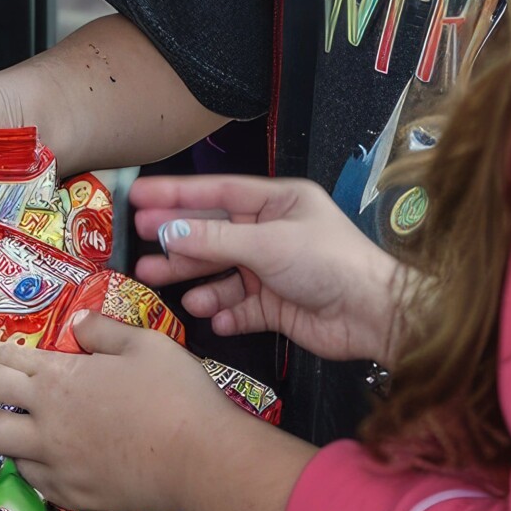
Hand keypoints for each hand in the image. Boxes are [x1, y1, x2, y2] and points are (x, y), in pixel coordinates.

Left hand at [0, 316, 232, 510]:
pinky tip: (37, 457)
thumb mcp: (144, 344)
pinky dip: (28, 463)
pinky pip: (32, 479)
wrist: (199, 459)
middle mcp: (46, 423)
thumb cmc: (175, 394)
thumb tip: (78, 324)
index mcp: (59, 380)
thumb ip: (104, 332)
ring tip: (2, 417)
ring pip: (1, 448)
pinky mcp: (71, 494)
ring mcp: (55, 464)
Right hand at [130, 174, 401, 362]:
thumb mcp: (268, 244)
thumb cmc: (328, 263)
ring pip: (223, 273)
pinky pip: (242, 307)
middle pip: (215, 235)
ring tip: (162, 282)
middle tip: (139, 245)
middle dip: (179, 241)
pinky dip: (227, 313)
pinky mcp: (278, 306)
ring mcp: (275, 271)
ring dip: (197, 280)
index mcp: (279, 203)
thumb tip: (169, 233)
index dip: (178, 194)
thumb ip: (216, 241)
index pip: (218, 193)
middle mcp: (273, 233)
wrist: (371, 314)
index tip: (139, 196)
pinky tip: (214, 317)